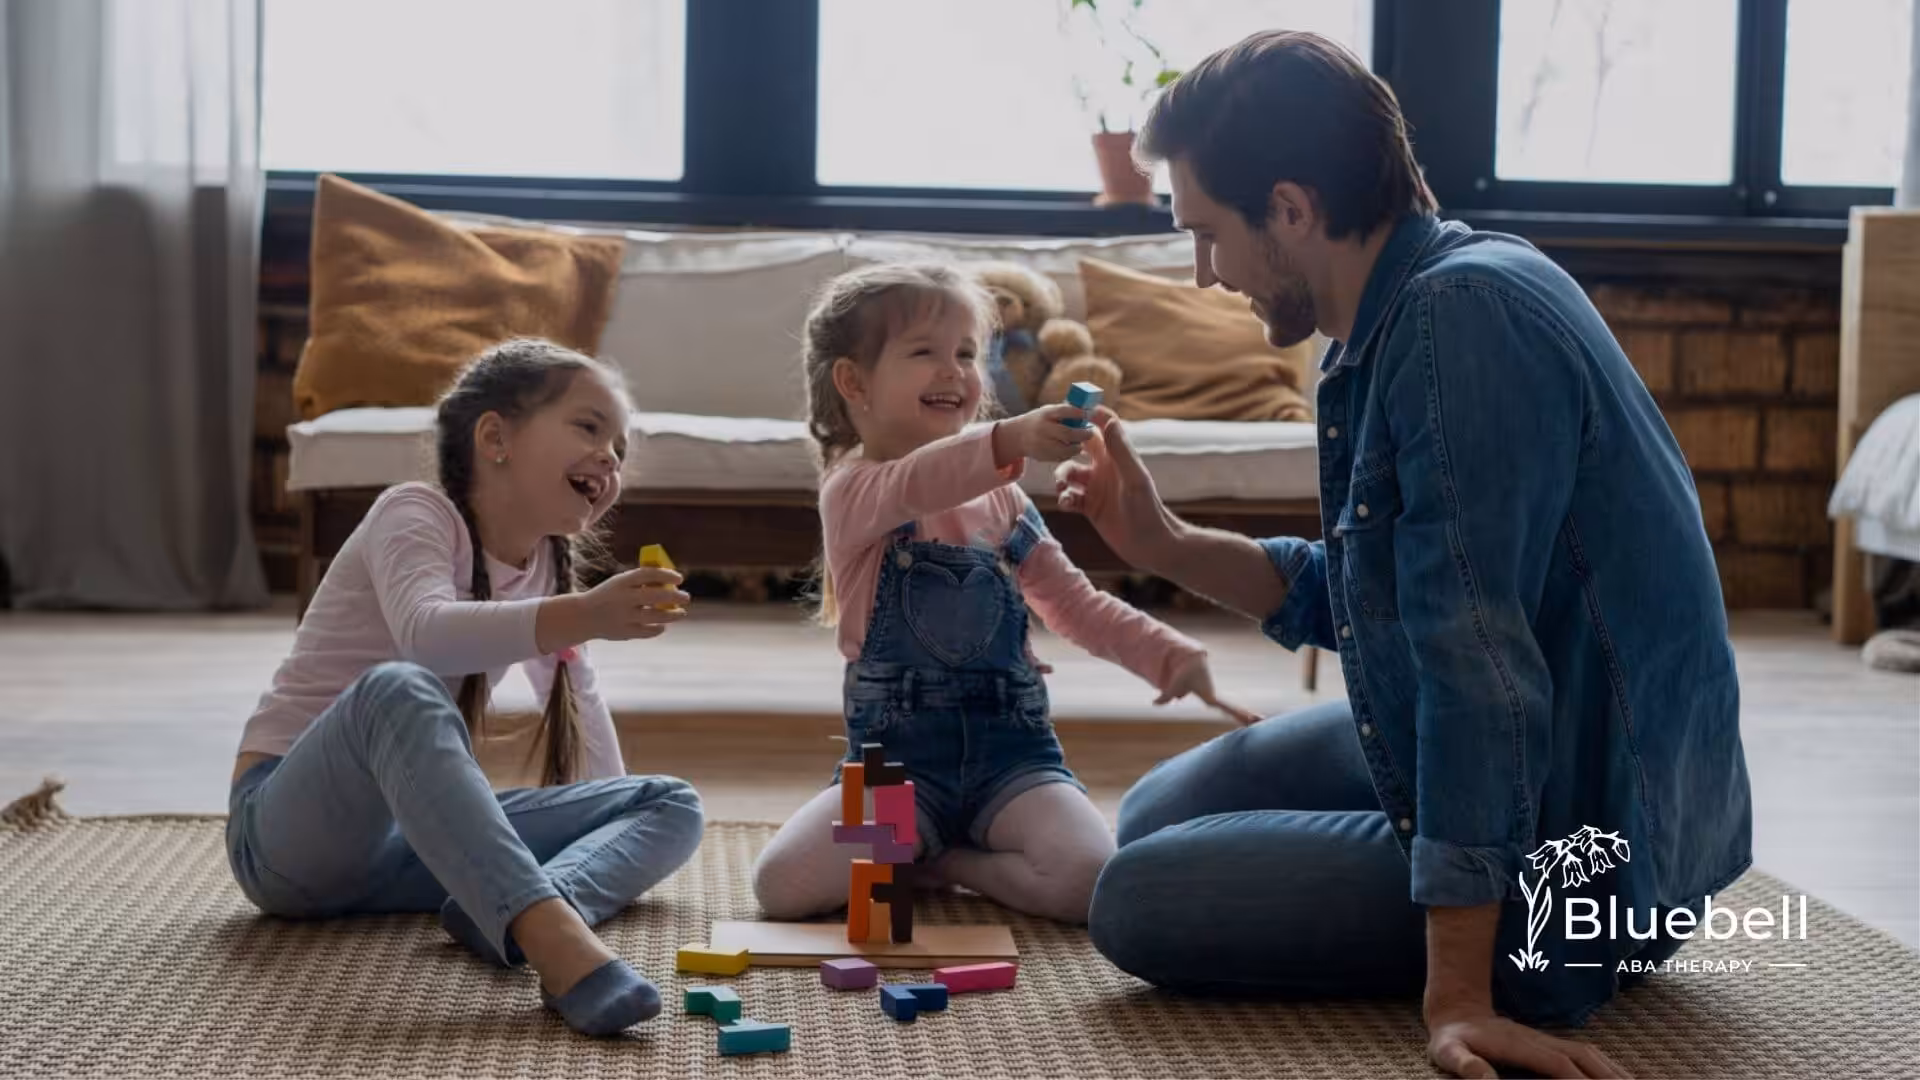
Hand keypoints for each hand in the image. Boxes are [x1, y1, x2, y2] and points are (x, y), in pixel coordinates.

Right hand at [575, 566, 689, 641]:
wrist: (583, 616)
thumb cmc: (609, 596)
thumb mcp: (620, 583)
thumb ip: (641, 582)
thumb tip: (671, 583)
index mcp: (621, 582)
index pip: (648, 574)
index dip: (666, 575)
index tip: (679, 578)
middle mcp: (623, 598)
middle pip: (655, 596)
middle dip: (675, 597)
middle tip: (686, 597)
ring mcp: (623, 617)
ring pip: (655, 616)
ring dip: (672, 615)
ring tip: (681, 613)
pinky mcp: (624, 632)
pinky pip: (648, 632)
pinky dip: (658, 628)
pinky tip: (662, 625)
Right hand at [993, 404, 1096, 465]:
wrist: (1018, 435)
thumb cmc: (1041, 420)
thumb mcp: (1048, 411)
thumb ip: (1065, 413)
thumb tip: (1089, 412)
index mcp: (1046, 414)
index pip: (1064, 411)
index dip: (1079, 413)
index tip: (1090, 414)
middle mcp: (1042, 428)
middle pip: (1067, 433)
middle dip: (1082, 434)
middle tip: (1090, 433)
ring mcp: (1041, 444)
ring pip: (1065, 449)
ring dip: (1077, 447)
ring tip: (1080, 443)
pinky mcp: (1042, 456)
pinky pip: (1060, 457)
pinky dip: (1068, 454)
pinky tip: (1070, 449)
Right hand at [1054, 407, 1175, 571]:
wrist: (1150, 545)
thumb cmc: (1147, 510)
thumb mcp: (1133, 478)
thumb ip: (1121, 450)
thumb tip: (1109, 421)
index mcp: (1117, 457)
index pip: (1103, 425)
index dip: (1089, 414)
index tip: (1070, 410)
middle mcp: (1105, 469)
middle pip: (1079, 447)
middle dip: (1065, 447)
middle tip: (1053, 449)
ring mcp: (1096, 488)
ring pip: (1069, 472)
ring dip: (1061, 476)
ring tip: (1062, 487)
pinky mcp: (1089, 507)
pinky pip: (1069, 496)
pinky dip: (1064, 498)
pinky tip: (1067, 504)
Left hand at [1155, 655, 1262, 726]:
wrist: (1192, 661)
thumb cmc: (1183, 673)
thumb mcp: (1174, 684)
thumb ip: (1165, 696)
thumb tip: (1155, 703)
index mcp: (1210, 696)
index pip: (1224, 707)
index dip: (1234, 713)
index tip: (1247, 716)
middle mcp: (1215, 698)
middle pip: (1232, 709)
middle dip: (1245, 716)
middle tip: (1261, 722)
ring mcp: (1215, 698)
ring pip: (1224, 708)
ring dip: (1243, 716)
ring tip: (1259, 720)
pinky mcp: (1212, 698)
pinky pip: (1226, 707)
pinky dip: (1238, 714)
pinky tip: (1252, 720)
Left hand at [1426, 1004, 1626, 1078]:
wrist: (1457, 1011)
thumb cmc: (1452, 1039)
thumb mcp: (1448, 1052)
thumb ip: (1466, 1065)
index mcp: (1521, 1046)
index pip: (1560, 1066)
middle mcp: (1540, 1042)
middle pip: (1585, 1059)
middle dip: (1610, 1077)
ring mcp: (1547, 1041)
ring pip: (1590, 1055)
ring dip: (1614, 1071)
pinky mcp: (1548, 1045)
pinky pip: (1586, 1054)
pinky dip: (1606, 1066)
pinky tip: (1619, 1076)